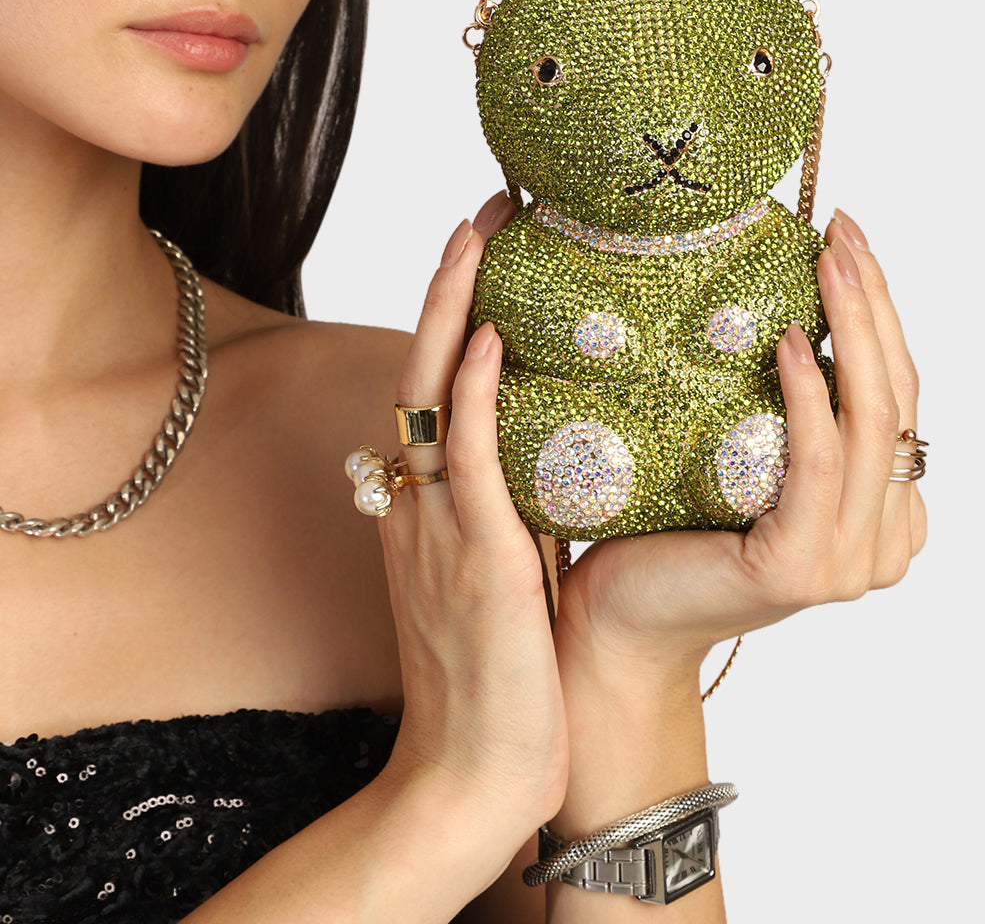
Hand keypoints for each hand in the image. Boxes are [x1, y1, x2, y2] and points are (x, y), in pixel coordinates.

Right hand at [376, 192, 567, 838]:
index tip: (484, 249)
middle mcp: (419, 504)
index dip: (452, 312)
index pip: (433, 386)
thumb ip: (513, 513)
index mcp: (428, 507)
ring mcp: (438, 530)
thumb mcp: (498, 579)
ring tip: (480, 233)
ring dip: (451, 307)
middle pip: (419, 367)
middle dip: (449, 284)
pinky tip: (485, 336)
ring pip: (428, 394)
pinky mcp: (475, 563)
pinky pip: (465, 462)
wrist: (471, 778)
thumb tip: (562, 458)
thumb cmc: (496, 684)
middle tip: (485, 210)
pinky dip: (468, 394)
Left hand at [553, 209, 926, 673]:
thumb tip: (782, 303)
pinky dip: (808, 395)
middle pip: (897, 399)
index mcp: (884, 515)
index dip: (882, 312)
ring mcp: (847, 562)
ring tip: (825, 261)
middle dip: (874, 303)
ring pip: (871, 421)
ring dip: (852, 329)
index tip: (846, 237)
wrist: (617, 618)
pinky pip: (815, 461)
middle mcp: (884, 542)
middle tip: (842, 230)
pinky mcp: (799, 567)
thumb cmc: (670, 530)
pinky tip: (787, 339)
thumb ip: (788, 414)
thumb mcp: (747, 458)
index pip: (900, 394)